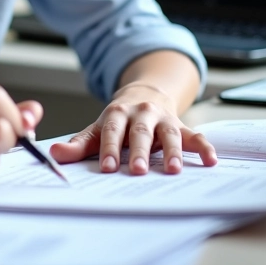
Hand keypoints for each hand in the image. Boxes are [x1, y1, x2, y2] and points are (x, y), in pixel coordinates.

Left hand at [50, 82, 216, 174]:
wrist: (143, 94)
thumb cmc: (117, 120)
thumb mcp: (97, 128)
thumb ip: (79, 145)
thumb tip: (55, 156)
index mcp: (117, 114)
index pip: (112, 131)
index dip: (110, 148)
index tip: (108, 168)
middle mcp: (141, 113)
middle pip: (139, 131)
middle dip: (139, 150)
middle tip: (138, 170)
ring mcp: (162, 118)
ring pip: (168, 133)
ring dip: (172, 150)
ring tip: (174, 169)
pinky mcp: (180, 124)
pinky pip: (194, 134)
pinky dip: (203, 146)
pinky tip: (211, 160)